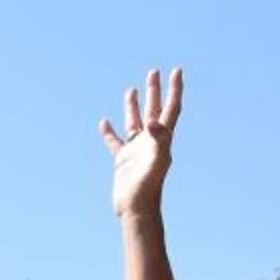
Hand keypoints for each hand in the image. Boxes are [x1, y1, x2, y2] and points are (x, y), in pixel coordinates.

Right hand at [100, 67, 182, 217]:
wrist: (136, 209)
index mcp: (162, 138)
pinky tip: (104, 123)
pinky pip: (115, 141)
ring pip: (135, 123)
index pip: (171, 108)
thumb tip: (152, 122)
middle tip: (154, 72)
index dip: (174, 89)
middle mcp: (150, 141)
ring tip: (132, 89)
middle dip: (155, 91)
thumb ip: (159, 139)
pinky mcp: (122, 160)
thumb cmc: (148, 187)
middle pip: (154, 110)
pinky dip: (109, 132)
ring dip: (134, 106)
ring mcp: (136, 150)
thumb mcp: (156, 161)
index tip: (176, 71)